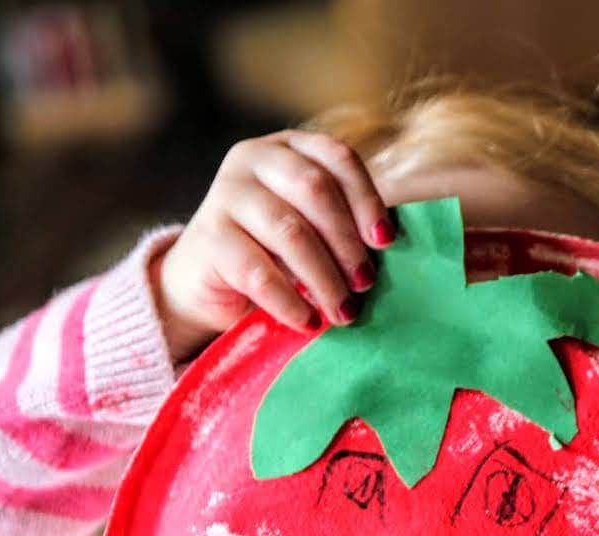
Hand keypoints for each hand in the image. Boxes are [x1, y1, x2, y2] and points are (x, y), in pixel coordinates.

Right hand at [150, 131, 396, 361]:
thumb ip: (343, 226)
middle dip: (347, 242)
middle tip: (365, 285)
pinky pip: (258, 272)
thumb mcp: (311, 229)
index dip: (366, 198)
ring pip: (289, 231)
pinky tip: (308, 323)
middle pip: (314, 189)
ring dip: (324, 278)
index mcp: (288, 148)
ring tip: (344, 312)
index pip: (336, 158)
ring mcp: (225, 194)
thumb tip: (392, 248)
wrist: (206, 282)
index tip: (385, 242)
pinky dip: (290, 302)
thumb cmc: (273, 253)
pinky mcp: (208, 238)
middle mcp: (253, 159)